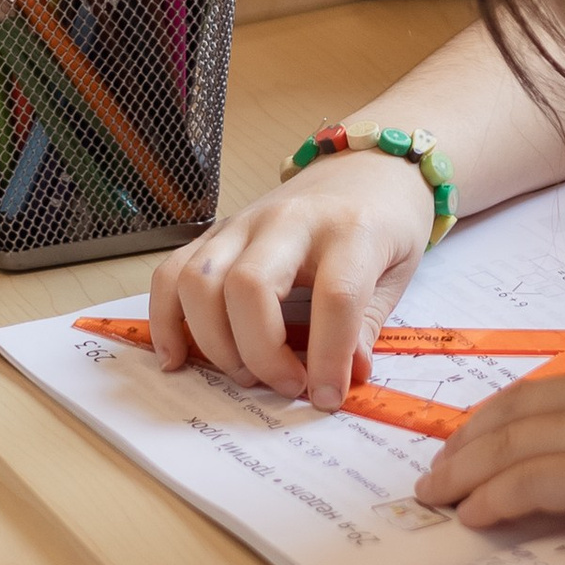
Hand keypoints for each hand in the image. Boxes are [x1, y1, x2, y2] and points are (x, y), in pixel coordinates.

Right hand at [149, 151, 434, 407]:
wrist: (364, 167)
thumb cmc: (385, 224)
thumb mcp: (397, 274)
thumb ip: (366, 327)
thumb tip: (342, 379)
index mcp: (350, 230)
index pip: (334, 296)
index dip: (330, 358)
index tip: (327, 397)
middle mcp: (289, 221)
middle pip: (248, 286)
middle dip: (259, 352)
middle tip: (284, 384)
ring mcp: (244, 222)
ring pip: (198, 280)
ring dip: (213, 342)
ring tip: (243, 373)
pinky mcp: (217, 231)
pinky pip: (171, 273)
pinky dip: (167, 320)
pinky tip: (179, 358)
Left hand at [416, 351, 564, 562]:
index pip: (552, 387)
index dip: (504, 413)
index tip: (475, 434)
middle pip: (518, 410)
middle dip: (468, 440)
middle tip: (437, 468)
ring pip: (513, 445)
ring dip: (466, 472)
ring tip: (436, 497)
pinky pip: (531, 483)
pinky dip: (495, 499)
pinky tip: (474, 517)